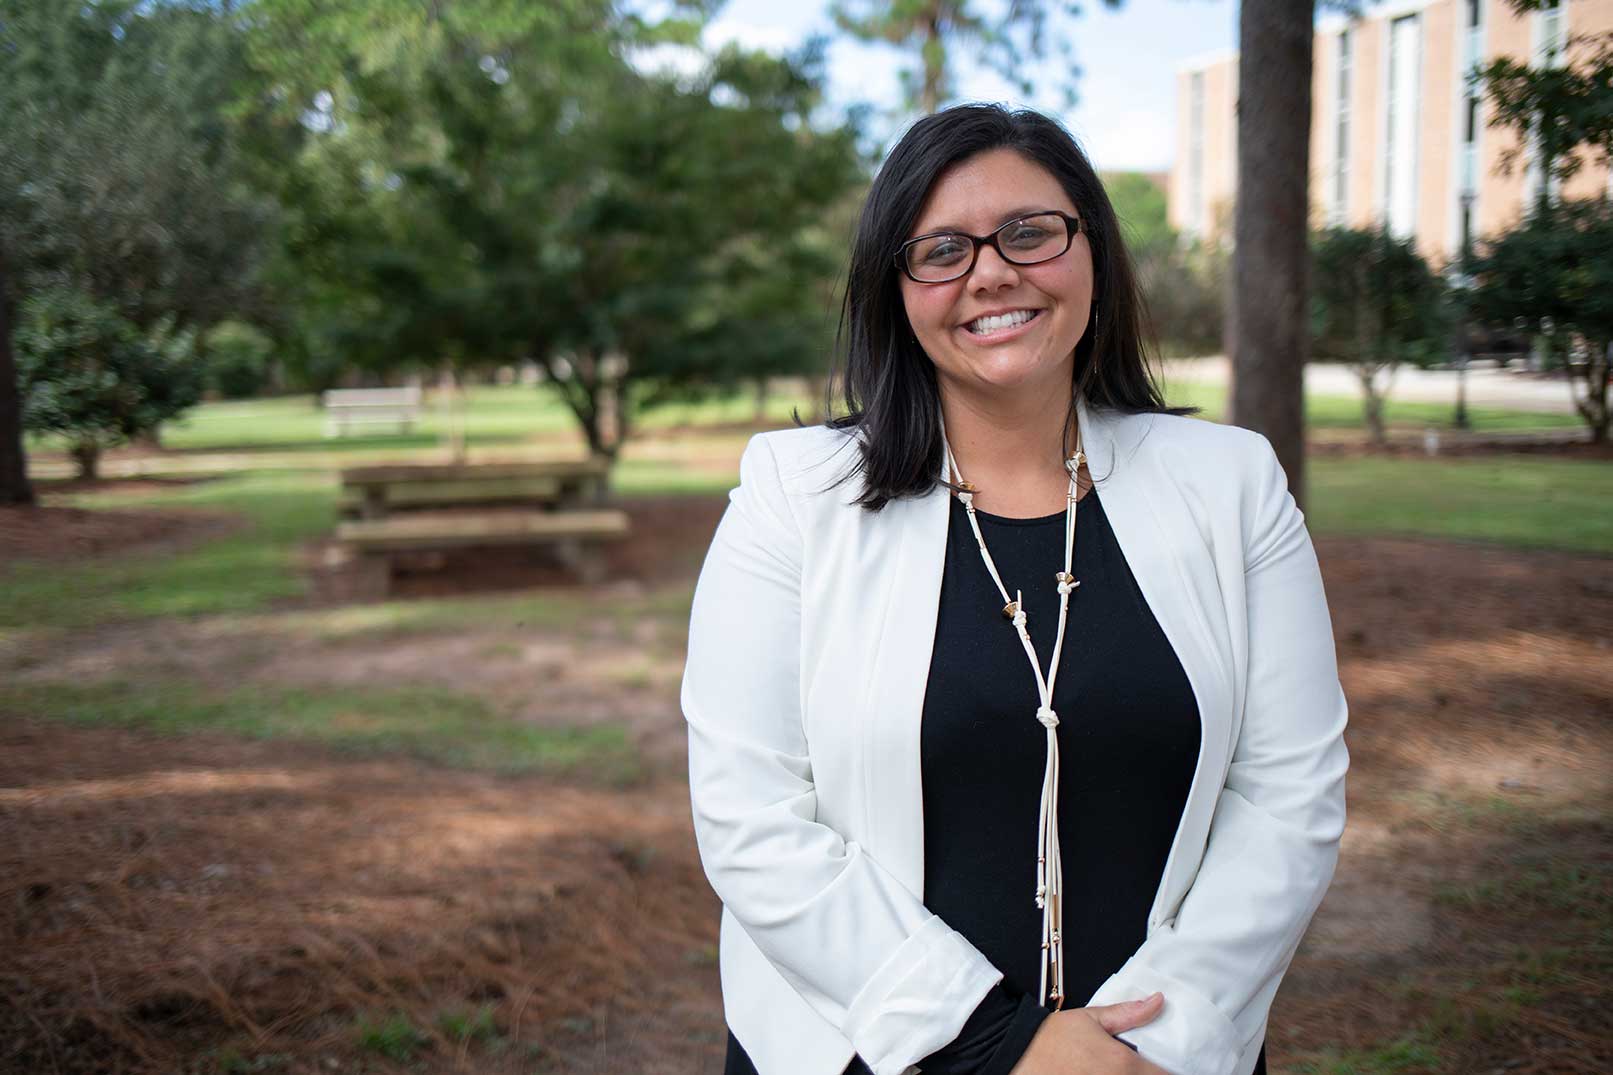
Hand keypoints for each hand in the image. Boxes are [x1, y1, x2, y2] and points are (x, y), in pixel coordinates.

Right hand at [1008, 993, 1169, 1073]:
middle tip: (1142, 1068)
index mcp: (1123, 1063)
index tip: (1163, 1068)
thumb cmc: (1050, 1037)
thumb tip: (1157, 1000)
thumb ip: (1128, 1013)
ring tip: (1113, 1070)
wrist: (1016, 1053)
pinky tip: (1101, 1074)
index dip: (1168, 1071)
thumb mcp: (1091, 1018)